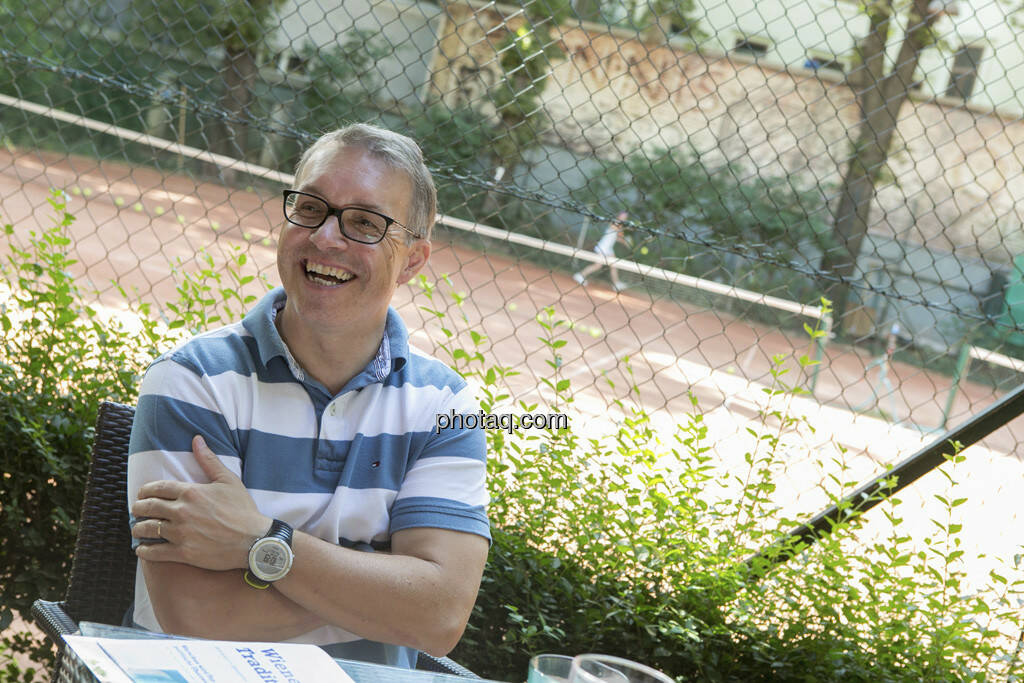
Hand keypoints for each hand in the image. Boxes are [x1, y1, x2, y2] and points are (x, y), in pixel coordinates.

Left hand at [131, 435, 270, 570]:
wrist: (254, 541)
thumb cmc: (243, 510)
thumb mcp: (228, 481)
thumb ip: (209, 460)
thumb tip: (196, 440)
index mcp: (191, 492)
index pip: (157, 488)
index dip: (145, 490)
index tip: (142, 494)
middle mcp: (182, 511)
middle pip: (148, 507)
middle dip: (138, 508)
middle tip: (137, 510)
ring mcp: (181, 533)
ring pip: (148, 529)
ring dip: (138, 528)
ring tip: (138, 528)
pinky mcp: (183, 553)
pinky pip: (154, 552)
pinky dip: (144, 550)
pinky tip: (142, 549)